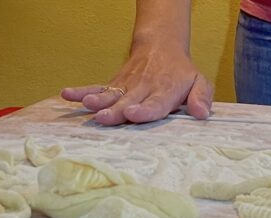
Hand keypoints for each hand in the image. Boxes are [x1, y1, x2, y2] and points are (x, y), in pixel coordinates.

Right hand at [61, 45, 212, 124]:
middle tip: (104, 118)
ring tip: (87, 107)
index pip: (155, 104)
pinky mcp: (115, 84)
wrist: (161, 46)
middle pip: (128, 101)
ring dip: (97, 101)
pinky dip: (82, 91)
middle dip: (116, 110)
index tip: (133, 114)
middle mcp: (143, 89)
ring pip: (110, 95)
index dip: (144, 110)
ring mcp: (127, 86)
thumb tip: (202, 114)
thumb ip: (201, 98)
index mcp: (165, 92)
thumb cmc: (181, 73)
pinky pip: (97, 88)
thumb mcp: (199, 82)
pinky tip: (67, 95)